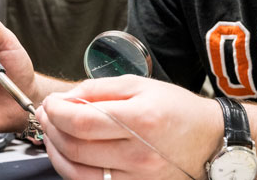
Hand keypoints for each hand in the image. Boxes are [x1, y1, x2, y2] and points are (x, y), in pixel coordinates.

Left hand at [36, 75, 218, 179]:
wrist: (210, 141)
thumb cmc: (177, 110)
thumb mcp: (140, 85)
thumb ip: (99, 89)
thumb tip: (66, 98)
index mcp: (141, 120)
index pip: (81, 121)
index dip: (56, 112)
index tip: (50, 103)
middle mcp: (139, 155)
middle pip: (75, 147)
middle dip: (51, 129)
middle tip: (46, 115)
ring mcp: (138, 178)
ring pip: (77, 172)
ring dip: (55, 151)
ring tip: (52, 133)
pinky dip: (71, 169)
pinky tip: (69, 152)